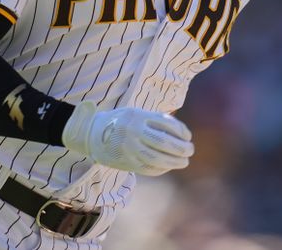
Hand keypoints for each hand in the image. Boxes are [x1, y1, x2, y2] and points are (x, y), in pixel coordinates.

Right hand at [62, 102, 193, 175]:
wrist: (91, 133)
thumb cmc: (120, 121)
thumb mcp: (135, 113)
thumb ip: (155, 120)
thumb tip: (180, 132)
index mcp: (138, 116)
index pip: (167, 124)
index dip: (181, 131)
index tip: (188, 136)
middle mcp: (133, 131)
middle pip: (164, 142)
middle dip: (181, 148)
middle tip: (190, 150)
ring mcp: (128, 148)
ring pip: (157, 158)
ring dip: (174, 162)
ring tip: (184, 161)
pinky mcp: (125, 162)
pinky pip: (148, 168)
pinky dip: (161, 168)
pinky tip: (168, 166)